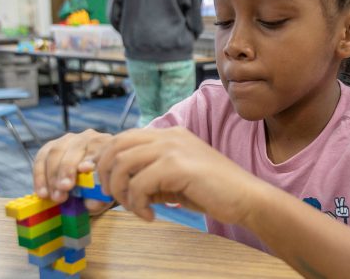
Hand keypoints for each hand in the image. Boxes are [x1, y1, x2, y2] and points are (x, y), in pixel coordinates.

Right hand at [33, 129, 113, 212]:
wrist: (91, 180)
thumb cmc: (101, 186)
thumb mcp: (105, 196)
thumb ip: (100, 199)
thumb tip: (90, 203)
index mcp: (106, 146)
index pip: (98, 147)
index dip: (90, 157)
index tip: (84, 170)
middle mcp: (88, 137)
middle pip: (75, 147)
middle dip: (66, 170)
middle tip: (63, 191)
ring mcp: (69, 139)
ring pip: (56, 151)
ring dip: (52, 175)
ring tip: (53, 196)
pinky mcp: (52, 146)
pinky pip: (41, 157)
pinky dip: (40, 176)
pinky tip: (42, 192)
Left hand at [95, 126, 265, 223]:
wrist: (246, 197)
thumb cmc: (213, 190)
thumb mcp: (175, 179)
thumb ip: (150, 176)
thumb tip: (119, 187)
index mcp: (168, 133)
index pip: (123, 138)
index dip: (106, 160)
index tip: (104, 184)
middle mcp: (168, 134)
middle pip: (116, 145)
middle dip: (105, 174)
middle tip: (112, 198)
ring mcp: (172, 147)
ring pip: (123, 164)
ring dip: (120, 192)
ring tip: (135, 209)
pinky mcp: (176, 166)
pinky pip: (139, 185)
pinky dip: (138, 204)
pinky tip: (151, 215)